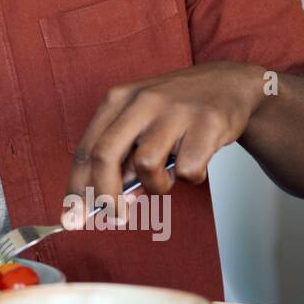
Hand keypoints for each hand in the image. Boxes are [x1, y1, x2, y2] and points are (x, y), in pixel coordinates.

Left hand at [61, 62, 266, 228]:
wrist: (230, 84)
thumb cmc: (178, 111)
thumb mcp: (142, 122)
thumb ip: (122, 156)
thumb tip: (105, 201)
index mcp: (118, 99)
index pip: (86, 149)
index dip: (76, 188)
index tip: (72, 217)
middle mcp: (142, 100)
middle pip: (105, 156)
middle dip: (104, 196)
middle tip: (114, 218)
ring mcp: (174, 110)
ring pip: (146, 164)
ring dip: (157, 185)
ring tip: (169, 176)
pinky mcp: (206, 122)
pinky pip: (187, 169)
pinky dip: (190, 177)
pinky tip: (196, 162)